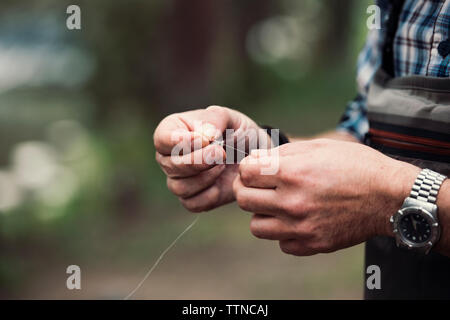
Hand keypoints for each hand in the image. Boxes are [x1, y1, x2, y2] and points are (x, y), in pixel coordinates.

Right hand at [154, 105, 260, 211]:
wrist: (252, 155)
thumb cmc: (236, 131)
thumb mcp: (230, 117)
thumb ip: (214, 119)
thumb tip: (204, 136)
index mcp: (172, 130)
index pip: (162, 139)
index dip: (181, 141)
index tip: (206, 140)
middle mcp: (168, 157)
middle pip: (171, 165)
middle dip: (199, 161)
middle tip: (221, 153)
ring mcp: (178, 179)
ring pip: (179, 187)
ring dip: (206, 177)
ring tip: (223, 164)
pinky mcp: (191, 198)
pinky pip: (192, 203)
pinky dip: (210, 195)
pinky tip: (221, 182)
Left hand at [233, 139, 419, 255]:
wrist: (390, 196)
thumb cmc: (357, 166)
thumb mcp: (319, 147)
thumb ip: (283, 153)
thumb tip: (255, 159)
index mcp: (292, 173)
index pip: (245, 172)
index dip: (249, 167)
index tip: (258, 169)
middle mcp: (292, 202)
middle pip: (244, 199)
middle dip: (248, 189)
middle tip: (261, 186)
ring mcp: (301, 227)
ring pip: (256, 227)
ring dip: (263, 214)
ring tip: (279, 205)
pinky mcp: (312, 245)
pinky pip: (282, 244)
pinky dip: (285, 233)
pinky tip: (298, 220)